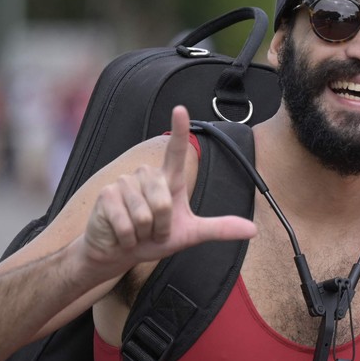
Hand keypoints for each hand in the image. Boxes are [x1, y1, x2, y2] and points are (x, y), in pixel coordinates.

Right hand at [79, 105, 255, 279]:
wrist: (120, 251)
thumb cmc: (154, 238)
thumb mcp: (190, 234)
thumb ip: (219, 229)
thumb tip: (252, 230)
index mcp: (168, 179)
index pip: (175, 151)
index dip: (178, 130)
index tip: (180, 109)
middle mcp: (146, 175)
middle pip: (163, 203)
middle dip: (161, 227)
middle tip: (152, 230)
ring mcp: (124, 183)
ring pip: (145, 215)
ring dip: (144, 233)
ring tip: (138, 231)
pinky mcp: (107, 196)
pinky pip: (126, 224)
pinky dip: (128, 238)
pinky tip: (124, 235)